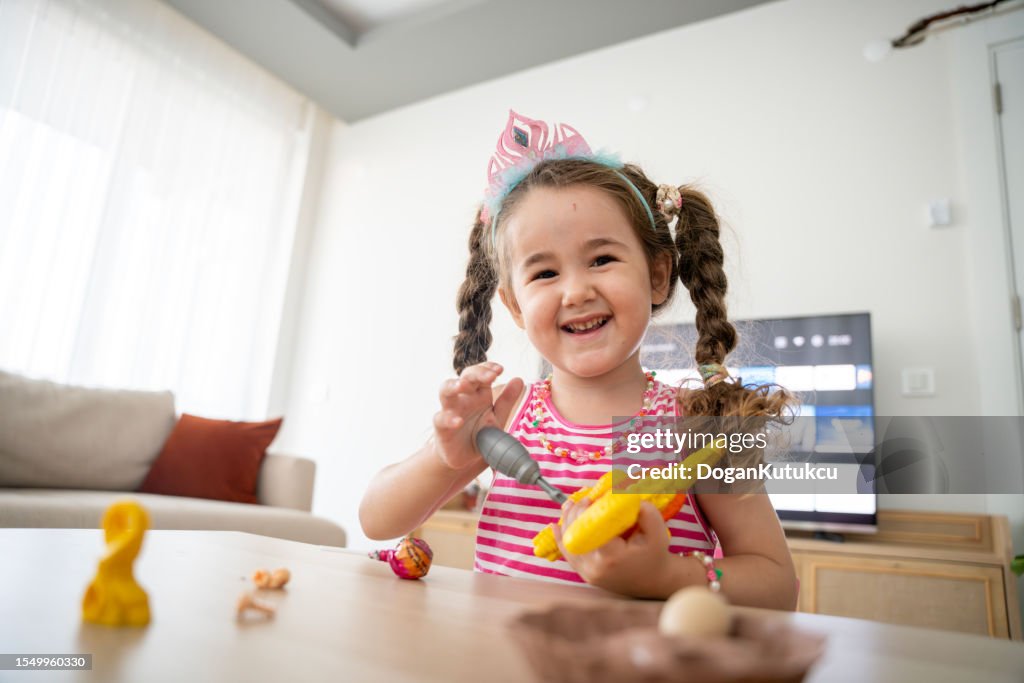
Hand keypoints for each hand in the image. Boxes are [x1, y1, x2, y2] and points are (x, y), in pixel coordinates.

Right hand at [432, 361, 523, 470]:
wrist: (466, 458)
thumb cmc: (480, 433)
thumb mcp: (497, 417)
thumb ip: (507, 400)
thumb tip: (519, 379)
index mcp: (478, 394)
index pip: (481, 373)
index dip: (488, 367)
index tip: (500, 370)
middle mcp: (464, 398)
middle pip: (465, 376)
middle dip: (476, 372)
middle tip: (491, 376)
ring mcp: (450, 411)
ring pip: (445, 390)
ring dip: (453, 385)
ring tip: (462, 385)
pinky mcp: (442, 428)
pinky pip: (440, 419)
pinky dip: (448, 419)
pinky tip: (458, 422)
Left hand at [553, 499, 673, 597]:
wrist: (654, 581)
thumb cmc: (655, 554)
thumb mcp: (657, 531)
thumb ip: (645, 511)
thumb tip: (625, 495)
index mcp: (611, 556)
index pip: (589, 530)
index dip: (585, 511)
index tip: (591, 499)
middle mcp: (594, 568)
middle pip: (574, 535)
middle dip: (575, 513)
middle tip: (583, 499)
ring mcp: (587, 573)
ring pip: (568, 544)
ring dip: (566, 522)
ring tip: (570, 505)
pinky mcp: (585, 575)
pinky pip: (568, 555)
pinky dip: (560, 538)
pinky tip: (556, 525)